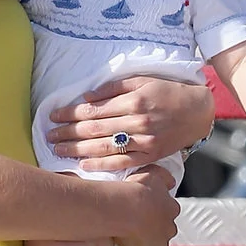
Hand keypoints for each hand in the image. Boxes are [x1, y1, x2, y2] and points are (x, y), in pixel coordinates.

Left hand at [46, 76, 214, 171]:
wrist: (197, 112)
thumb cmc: (167, 92)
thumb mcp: (141, 80)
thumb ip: (113, 88)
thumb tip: (87, 97)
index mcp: (132, 101)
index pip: (93, 109)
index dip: (70, 114)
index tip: (53, 116)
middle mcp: (136, 122)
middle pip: (94, 129)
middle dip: (68, 133)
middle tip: (49, 136)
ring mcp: (143, 141)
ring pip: (104, 147)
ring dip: (78, 149)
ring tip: (58, 150)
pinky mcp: (150, 156)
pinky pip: (122, 162)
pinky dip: (102, 164)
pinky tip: (83, 164)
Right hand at [107, 166, 179, 245]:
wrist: (124, 208)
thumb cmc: (135, 190)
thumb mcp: (152, 175)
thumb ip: (164, 178)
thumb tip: (171, 182)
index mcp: (171, 209)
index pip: (168, 213)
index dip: (155, 213)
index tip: (144, 213)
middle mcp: (169, 229)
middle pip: (161, 232)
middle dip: (150, 232)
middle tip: (133, 227)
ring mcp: (157, 245)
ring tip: (124, 242)